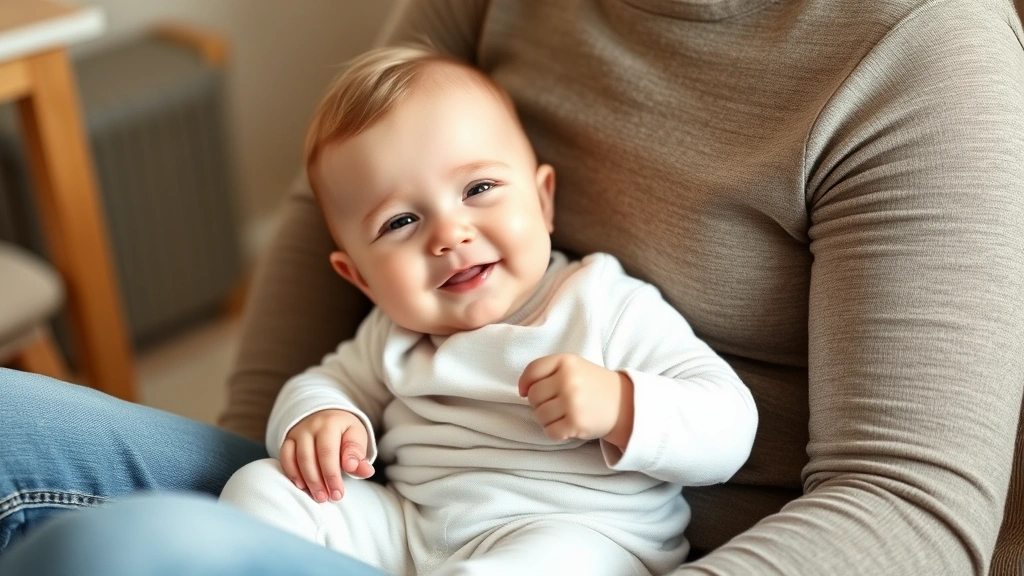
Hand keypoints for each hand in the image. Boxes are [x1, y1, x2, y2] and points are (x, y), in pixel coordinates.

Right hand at [280, 409, 374, 502]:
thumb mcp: (357, 438)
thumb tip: (365, 471)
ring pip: (296, 459)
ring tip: (318, 496)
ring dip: (307, 481)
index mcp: (331, 423)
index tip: (339, 494)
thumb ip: (359, 456)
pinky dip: (292, 474)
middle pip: (310, 457)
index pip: (328, 452)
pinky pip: (285, 458)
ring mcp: (298, 432)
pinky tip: (302, 486)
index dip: (332, 475)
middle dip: (319, 482)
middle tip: (329, 498)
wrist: (328, 415)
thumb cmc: (345, 432)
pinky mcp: (288, 440)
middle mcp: (311, 426)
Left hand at [518, 353, 633, 448]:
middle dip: (539, 403)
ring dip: (547, 419)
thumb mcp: (573, 366)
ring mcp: (572, 402)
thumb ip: (547, 371)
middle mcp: (568, 379)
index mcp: (566, 361)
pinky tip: (568, 426)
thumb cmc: (592, 385)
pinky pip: (550, 431)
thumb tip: (522, 391)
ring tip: (563, 415)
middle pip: (533, 396)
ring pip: (539, 415)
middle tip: (556, 404)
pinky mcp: (576, 423)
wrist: (623, 403)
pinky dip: (555, 432)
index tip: (525, 391)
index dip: (525, 383)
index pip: (532, 371)